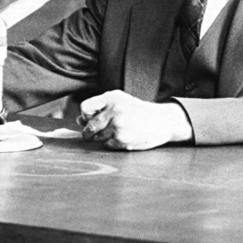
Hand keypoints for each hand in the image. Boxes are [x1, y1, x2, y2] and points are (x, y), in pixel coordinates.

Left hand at [78, 90, 192, 150]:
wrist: (164, 121)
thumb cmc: (141, 112)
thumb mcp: (122, 103)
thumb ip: (101, 109)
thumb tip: (78, 121)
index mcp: (112, 97)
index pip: (85, 107)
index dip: (86, 116)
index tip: (92, 119)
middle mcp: (114, 110)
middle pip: (89, 126)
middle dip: (90, 132)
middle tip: (97, 133)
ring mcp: (118, 125)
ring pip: (98, 137)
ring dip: (103, 138)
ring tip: (118, 132)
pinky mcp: (122, 139)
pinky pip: (108, 145)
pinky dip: (113, 143)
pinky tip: (125, 137)